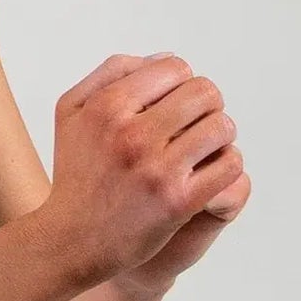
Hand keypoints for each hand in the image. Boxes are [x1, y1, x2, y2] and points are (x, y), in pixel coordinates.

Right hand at [40, 50, 246, 287]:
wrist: (72, 241)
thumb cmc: (77, 174)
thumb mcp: (72, 112)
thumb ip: (111, 73)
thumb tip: (165, 58)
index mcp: (106, 107)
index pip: (176, 68)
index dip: (182, 83)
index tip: (175, 107)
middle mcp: (131, 134)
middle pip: (205, 93)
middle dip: (206, 106)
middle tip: (195, 127)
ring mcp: (156, 169)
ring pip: (221, 126)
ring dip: (219, 136)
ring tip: (203, 150)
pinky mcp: (178, 202)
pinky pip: (228, 165)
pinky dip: (226, 166)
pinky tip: (207, 175)